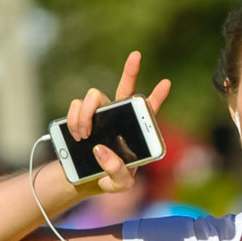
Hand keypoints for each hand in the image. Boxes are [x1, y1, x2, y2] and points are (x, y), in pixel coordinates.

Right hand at [65, 51, 171, 192]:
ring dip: (86, 113)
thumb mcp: (119, 184)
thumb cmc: (109, 180)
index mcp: (135, 134)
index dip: (157, 96)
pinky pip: (76, 105)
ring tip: (84, 134)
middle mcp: (119, 119)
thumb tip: (101, 149)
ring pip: (94, 96)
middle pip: (126, 89)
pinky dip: (74, 117)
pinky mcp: (81, 115)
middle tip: (136, 56)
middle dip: (130, 71)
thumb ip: (117, 171)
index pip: (148, 111)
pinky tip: (77, 133)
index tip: (166, 82)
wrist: (84, 180)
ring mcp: (99, 115)